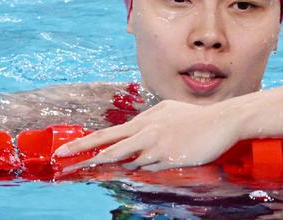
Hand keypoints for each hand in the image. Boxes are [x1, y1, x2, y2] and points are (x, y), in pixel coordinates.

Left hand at [53, 98, 241, 172]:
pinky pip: (149, 170)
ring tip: (89, 171)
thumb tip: (136, 134)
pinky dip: (144, 170)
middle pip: (107, 146)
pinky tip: (147, 166)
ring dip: (111, 166)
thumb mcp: (166, 112)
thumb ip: (149, 123)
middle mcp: (145, 132)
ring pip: (126, 161)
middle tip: (61, 159)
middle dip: (82, 153)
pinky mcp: (169, 158)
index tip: (64, 150)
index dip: (84, 143)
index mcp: (143, 121)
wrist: (221, 121)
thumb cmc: (195, 118)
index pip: (107, 134)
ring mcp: (156, 146)